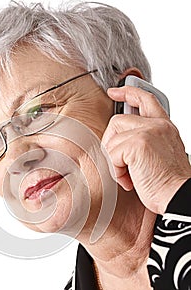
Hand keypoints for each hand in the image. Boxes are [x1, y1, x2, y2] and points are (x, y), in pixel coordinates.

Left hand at [101, 85, 190, 214]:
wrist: (178, 197)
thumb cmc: (168, 183)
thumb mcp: (160, 154)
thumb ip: (144, 141)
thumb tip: (118, 140)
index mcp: (164, 126)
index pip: (146, 99)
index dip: (128, 92)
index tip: (114, 92)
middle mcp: (157, 125)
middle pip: (117, 121)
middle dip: (111, 143)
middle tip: (121, 163)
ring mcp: (148, 132)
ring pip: (111, 139)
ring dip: (115, 161)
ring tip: (129, 174)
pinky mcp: (138, 144)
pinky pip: (112, 153)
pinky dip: (116, 171)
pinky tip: (129, 180)